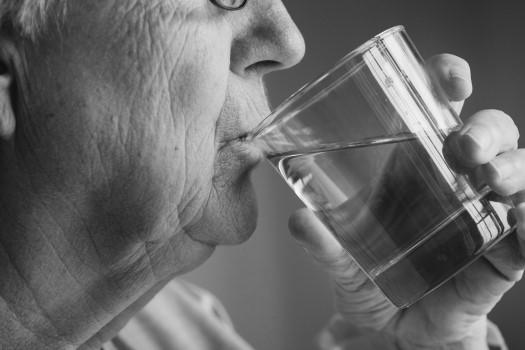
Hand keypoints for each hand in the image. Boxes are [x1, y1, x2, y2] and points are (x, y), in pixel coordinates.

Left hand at [289, 54, 524, 348]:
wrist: (390, 332)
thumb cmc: (368, 281)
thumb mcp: (341, 260)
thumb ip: (323, 242)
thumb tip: (300, 219)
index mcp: (414, 166)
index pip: (440, 109)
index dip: (449, 83)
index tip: (450, 78)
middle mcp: (454, 182)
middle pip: (490, 134)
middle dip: (487, 130)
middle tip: (464, 146)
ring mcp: (482, 215)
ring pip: (518, 172)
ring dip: (513, 168)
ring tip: (491, 182)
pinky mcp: (498, 257)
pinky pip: (524, 237)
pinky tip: (520, 222)